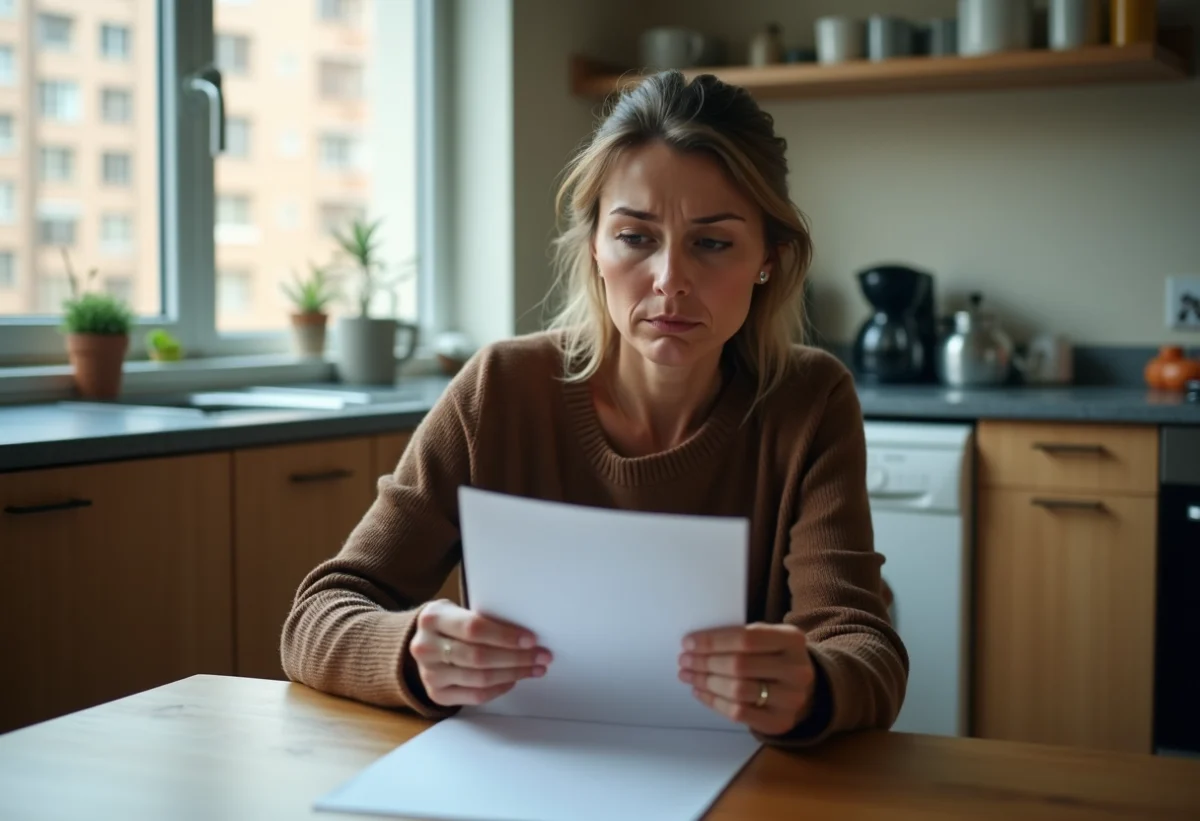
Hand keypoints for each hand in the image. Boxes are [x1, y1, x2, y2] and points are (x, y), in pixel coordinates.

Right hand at [408, 599, 551, 706]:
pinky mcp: (436, 694)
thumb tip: (526, 635)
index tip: (531, 639)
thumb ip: (484, 619)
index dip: (505, 636)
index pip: (474, 628)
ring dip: (513, 674)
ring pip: (480, 678)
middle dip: (516, 658)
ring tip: (534, 668)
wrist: (422, 642)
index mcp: (433, 618)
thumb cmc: (450, 623)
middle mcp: (426, 647)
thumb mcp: (458, 610)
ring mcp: (430, 674)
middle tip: (542, 656)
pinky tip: (513, 680)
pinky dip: (499, 689)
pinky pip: (475, 696)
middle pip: (479, 656)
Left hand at [679, 623, 816, 735]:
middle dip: (705, 662)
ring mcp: (791, 699)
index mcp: (792, 640)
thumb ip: (740, 636)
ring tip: (688, 675)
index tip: (688, 642)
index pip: (746, 638)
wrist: (803, 688)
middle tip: (684, 660)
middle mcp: (797, 670)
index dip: (713, 641)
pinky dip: (714, 701)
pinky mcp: (779, 722)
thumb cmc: (774, 656)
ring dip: (706, 682)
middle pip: (739, 666)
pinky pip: (738, 713)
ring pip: (738, 690)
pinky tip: (700, 691)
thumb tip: (696, 643)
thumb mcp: (768, 637)